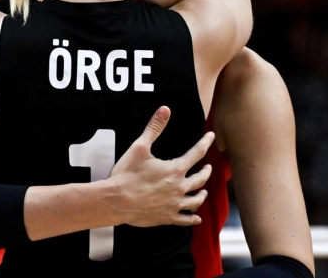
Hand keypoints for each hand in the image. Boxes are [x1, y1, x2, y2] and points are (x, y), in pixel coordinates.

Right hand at [108, 106, 213, 226]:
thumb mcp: (139, 147)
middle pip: (200, 179)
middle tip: (208, 167)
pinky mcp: (167, 217)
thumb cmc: (126, 174)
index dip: (205, 142)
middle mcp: (179, 188)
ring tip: (203, 191)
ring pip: (196, 200)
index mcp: (175, 170)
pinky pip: (185, 219)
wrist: (115, 201)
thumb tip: (165, 109)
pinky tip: (197, 218)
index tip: (211, 136)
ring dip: (201, 194)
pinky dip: (193, 218)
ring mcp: (174, 204)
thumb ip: (154, 128)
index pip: (197, 153)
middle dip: (206, 172)